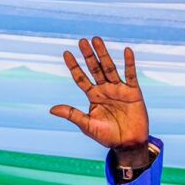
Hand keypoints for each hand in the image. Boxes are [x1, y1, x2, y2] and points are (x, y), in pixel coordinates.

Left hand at [51, 37, 149, 162]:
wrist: (127, 143)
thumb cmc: (106, 136)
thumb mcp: (87, 125)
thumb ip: (71, 114)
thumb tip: (51, 109)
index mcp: (93, 96)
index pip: (81, 78)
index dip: (74, 66)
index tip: (66, 53)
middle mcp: (104, 90)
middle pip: (94, 69)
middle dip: (88, 55)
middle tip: (82, 41)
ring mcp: (118, 89)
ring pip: (110, 68)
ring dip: (103, 54)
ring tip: (97, 40)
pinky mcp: (133, 92)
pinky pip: (130, 75)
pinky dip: (129, 63)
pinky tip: (126, 51)